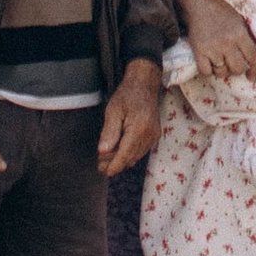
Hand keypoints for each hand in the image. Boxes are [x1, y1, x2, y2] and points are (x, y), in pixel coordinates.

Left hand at [96, 58, 162, 177]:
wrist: (145, 84)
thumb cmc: (127, 95)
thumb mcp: (113, 111)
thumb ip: (109, 132)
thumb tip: (103, 152)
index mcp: (138, 130)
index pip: (124, 156)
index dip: (113, 166)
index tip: (103, 171)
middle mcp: (149, 135)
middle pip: (130, 158)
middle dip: (115, 164)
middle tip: (100, 164)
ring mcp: (153, 136)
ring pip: (136, 157)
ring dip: (122, 159)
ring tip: (107, 158)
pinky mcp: (154, 135)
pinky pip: (141, 151)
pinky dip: (130, 153)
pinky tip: (120, 150)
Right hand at [177, 0, 255, 82]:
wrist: (199, 2)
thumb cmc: (222, 10)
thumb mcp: (240, 21)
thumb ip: (247, 38)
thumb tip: (253, 60)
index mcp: (240, 34)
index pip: (252, 58)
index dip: (254, 70)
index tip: (252, 77)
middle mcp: (228, 42)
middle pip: (238, 69)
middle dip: (237, 70)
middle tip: (233, 65)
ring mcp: (213, 48)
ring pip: (222, 72)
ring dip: (222, 71)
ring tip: (220, 62)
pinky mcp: (199, 51)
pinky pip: (206, 72)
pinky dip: (208, 71)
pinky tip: (209, 64)